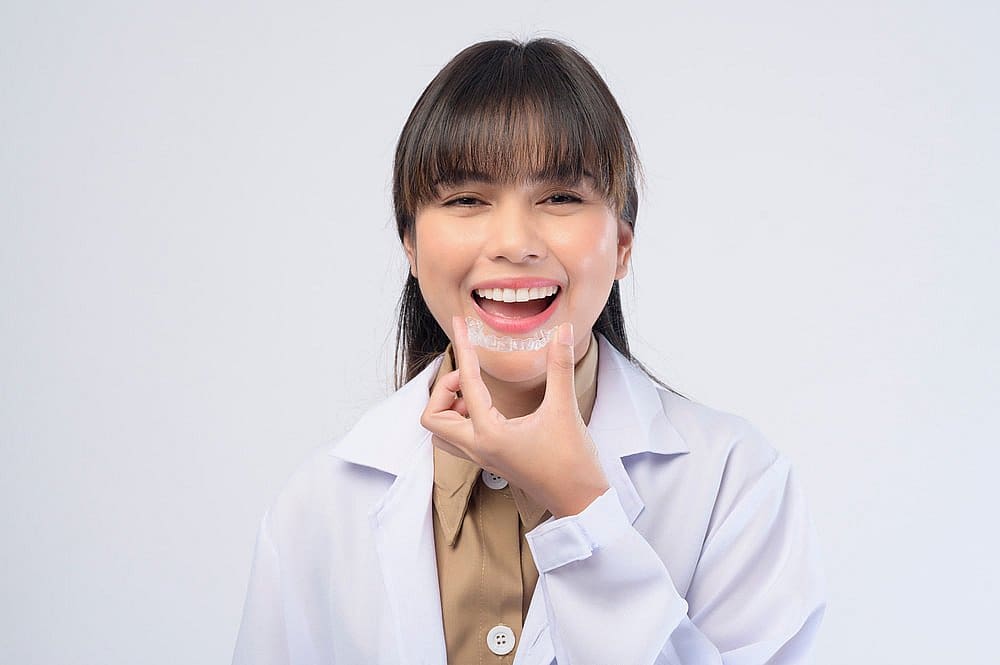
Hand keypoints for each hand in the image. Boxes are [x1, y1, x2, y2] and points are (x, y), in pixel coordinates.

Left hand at [420, 316, 609, 517]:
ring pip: (440, 433)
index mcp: (490, 434)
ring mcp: (482, 458)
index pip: (466, 383)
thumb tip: (563, 331)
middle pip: (433, 417)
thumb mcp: (566, 409)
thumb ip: (560, 366)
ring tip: (474, 393)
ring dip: (447, 409)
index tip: (459, 325)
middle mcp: (479, 448)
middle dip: (443, 390)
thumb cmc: (573, 462)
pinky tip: (486, 408)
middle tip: (469, 375)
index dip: (463, 348)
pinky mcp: (490, 461)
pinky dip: (459, 421)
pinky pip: (457, 440)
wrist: (581, 502)